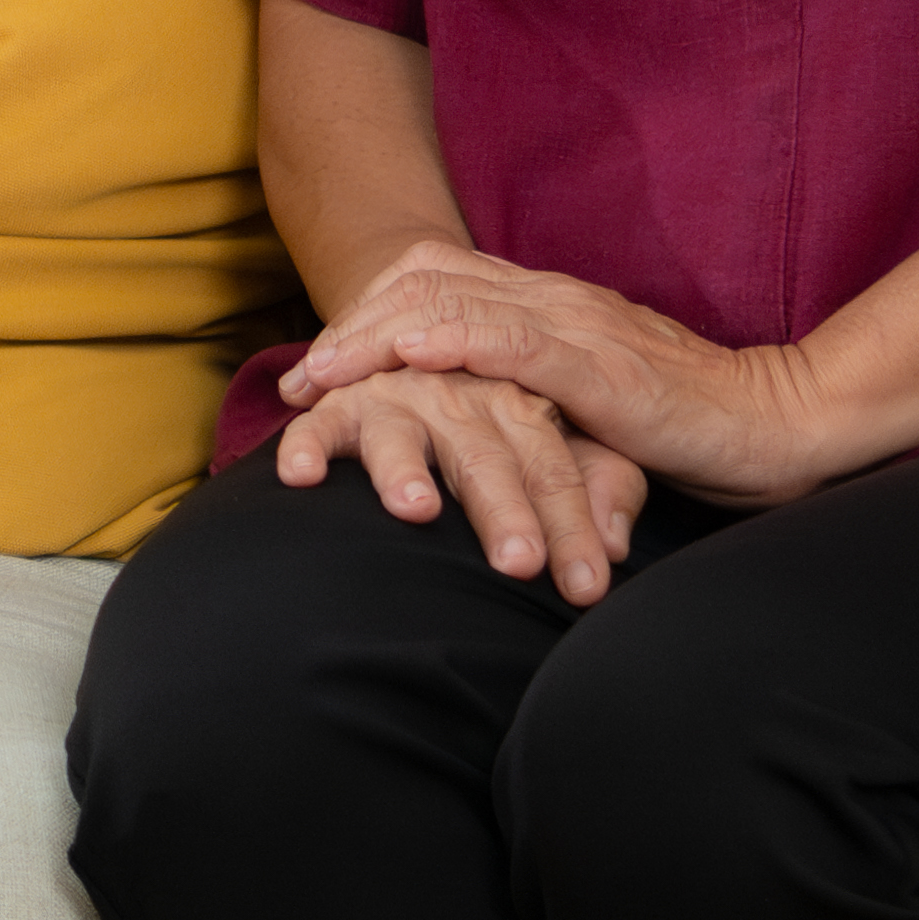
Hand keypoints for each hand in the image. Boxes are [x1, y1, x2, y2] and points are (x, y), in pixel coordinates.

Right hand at [270, 361, 650, 599]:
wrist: (440, 333)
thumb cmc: (509, 417)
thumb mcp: (572, 444)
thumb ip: (599, 486)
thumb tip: (617, 543)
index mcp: (524, 407)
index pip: (555, 473)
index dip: (573, 528)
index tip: (586, 586)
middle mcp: (462, 398)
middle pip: (487, 457)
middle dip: (504, 510)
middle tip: (520, 562)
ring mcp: (401, 396)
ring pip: (405, 434)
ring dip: (405, 468)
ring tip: (416, 509)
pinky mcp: (346, 401)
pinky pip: (323, 423)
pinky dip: (309, 443)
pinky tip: (301, 475)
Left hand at [278, 240, 826, 508]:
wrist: (777, 423)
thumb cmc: (685, 423)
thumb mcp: (587, 405)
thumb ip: (531, 397)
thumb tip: (461, 425)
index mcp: (547, 303)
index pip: (433, 283)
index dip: (364, 316)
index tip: (313, 368)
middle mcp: (553, 300)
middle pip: (425, 288)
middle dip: (351, 331)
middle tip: (295, 381)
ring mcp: (578, 326)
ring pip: (456, 306)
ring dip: (379, 337)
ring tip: (324, 371)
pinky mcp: (605, 367)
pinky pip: (519, 342)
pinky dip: (459, 341)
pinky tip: (413, 354)